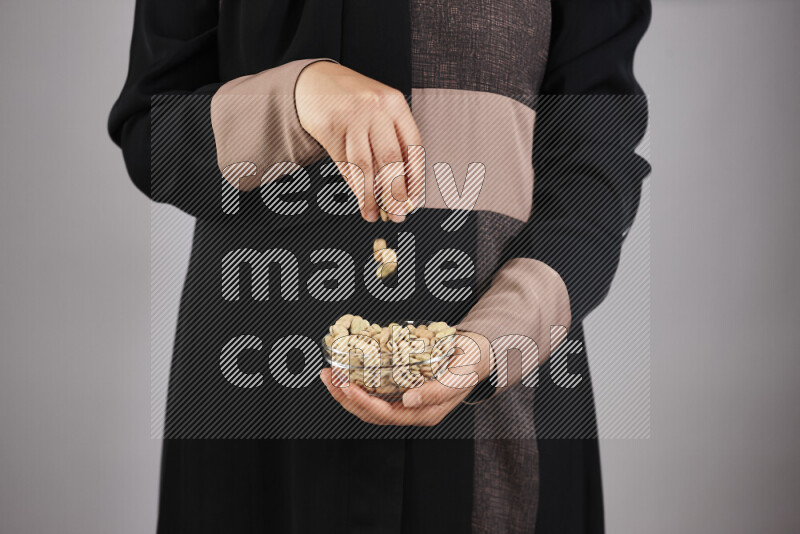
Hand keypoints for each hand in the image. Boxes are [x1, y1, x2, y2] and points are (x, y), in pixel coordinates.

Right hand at [295, 61, 422, 222]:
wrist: (314, 81)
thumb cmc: (356, 101)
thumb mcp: (381, 110)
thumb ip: (394, 140)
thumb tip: (405, 187)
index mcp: (396, 104)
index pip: (413, 147)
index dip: (415, 178)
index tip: (415, 200)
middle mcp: (375, 109)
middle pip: (390, 159)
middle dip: (395, 193)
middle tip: (398, 215)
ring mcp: (351, 118)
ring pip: (365, 166)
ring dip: (371, 196)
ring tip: (375, 215)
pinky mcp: (329, 129)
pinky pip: (345, 165)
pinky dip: (354, 187)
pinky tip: (361, 201)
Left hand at [319, 331, 493, 425]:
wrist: (476, 356)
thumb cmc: (470, 365)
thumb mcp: (460, 375)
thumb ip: (438, 391)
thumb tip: (409, 400)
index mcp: (425, 413)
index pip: (387, 415)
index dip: (364, 403)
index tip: (348, 386)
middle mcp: (412, 412)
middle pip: (371, 413)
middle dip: (346, 397)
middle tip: (330, 376)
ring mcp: (405, 402)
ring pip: (368, 406)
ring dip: (345, 392)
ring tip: (329, 374)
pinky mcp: (400, 390)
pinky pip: (373, 394)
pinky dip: (356, 384)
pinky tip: (344, 373)